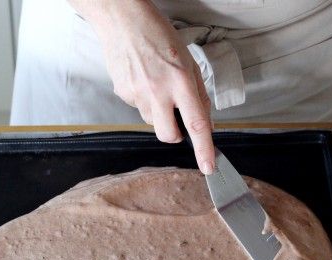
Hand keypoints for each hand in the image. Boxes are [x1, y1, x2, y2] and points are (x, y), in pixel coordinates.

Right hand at [75, 0, 214, 173]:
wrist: (123, 20)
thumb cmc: (158, 35)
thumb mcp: (188, 62)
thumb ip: (198, 95)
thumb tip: (205, 123)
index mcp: (180, 81)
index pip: (196, 124)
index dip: (204, 149)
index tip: (208, 166)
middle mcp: (158, 91)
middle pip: (169, 136)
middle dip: (176, 135)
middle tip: (178, 118)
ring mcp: (137, 94)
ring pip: (153, 122)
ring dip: (160, 114)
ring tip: (157, 86)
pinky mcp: (123, 94)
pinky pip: (139, 109)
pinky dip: (145, 101)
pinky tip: (143, 80)